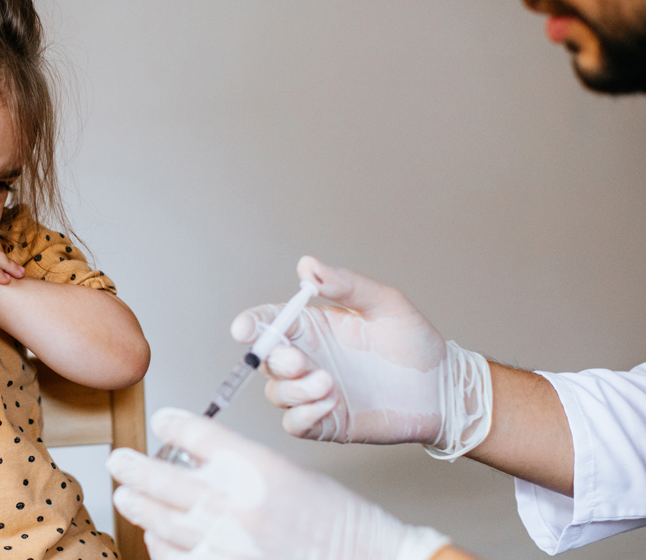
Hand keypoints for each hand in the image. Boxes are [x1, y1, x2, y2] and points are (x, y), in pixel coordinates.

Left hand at [107, 408, 451, 559]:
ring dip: (138, 505)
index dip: (172, 424)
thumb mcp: (291, 476)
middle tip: (119, 461)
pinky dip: (160, 542)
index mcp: (258, 468)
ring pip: (159, 518)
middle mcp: (236, 503)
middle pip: (161, 476)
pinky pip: (174, 555)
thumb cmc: (339, 522)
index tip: (161, 421)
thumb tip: (195, 464)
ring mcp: (226, 541)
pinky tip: (156, 535)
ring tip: (126, 496)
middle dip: (131, 467)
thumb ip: (242, 468)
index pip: (196, 434)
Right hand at [235, 256, 483, 447]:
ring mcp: (313, 393)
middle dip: (276, 361)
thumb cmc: (415, 342)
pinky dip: (304, 415)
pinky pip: (295, 424)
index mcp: (312, 327)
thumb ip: (345, 284)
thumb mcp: (384, 303)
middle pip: (266, 361)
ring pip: (278, 393)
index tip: (245, 330)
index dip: (250, 325)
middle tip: (301, 361)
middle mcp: (307, 359)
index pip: (267, 323)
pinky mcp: (326, 422)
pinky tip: (331, 403)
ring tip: (330, 384)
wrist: (444, 388)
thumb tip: (306, 265)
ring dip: (295, 390)